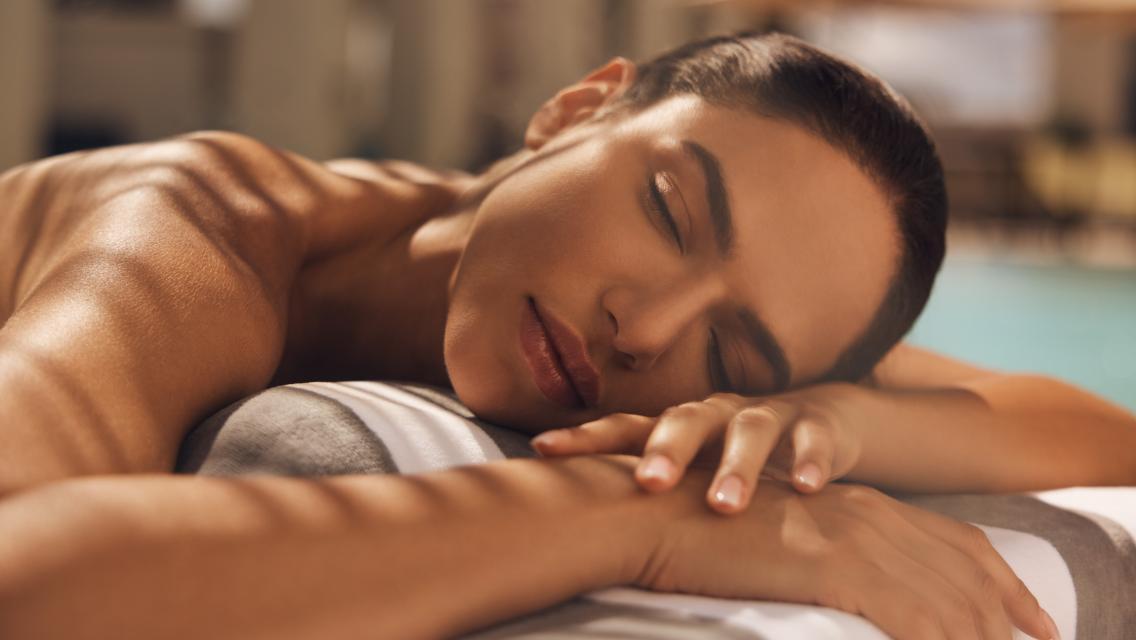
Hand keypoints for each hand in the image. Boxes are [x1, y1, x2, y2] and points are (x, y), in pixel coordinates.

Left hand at [533, 384, 865, 512]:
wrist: (823, 421)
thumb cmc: (735, 453)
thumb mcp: (694, 467)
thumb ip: (644, 482)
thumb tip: (565, 513)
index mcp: (679, 423)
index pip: (626, 426)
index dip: (585, 437)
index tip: (541, 450)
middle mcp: (717, 413)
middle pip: (686, 421)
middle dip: (666, 450)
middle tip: (648, 484)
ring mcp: (767, 415)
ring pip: (750, 431)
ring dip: (737, 466)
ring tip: (724, 506)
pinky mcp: (816, 426)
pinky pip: (814, 440)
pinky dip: (810, 461)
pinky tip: (805, 487)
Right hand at [642, 474, 1060, 639]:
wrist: (644, 505)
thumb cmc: (687, 529)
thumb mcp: (767, 539)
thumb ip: (816, 559)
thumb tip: (842, 589)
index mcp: (854, 502)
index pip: (951, 538)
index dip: (998, 577)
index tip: (1027, 615)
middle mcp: (865, 511)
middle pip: (965, 564)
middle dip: (1011, 609)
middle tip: (1041, 639)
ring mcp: (851, 534)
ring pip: (950, 595)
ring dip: (982, 634)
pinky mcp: (834, 562)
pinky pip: (916, 617)